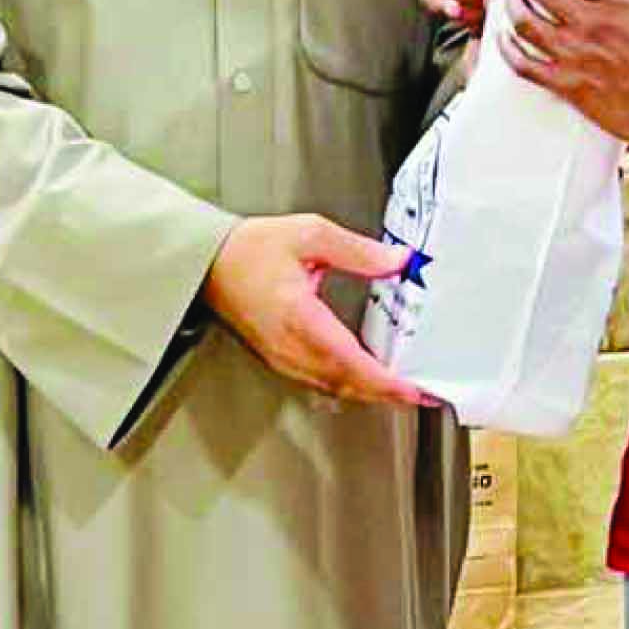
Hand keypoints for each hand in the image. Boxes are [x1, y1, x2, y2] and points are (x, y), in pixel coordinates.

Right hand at [202, 214, 432, 407]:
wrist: (209, 263)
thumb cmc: (250, 249)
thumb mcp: (309, 233)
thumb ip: (358, 250)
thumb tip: (396, 260)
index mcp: (298, 317)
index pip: (348, 360)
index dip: (383, 381)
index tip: (411, 389)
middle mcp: (289, 345)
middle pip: (344, 383)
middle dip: (385, 394)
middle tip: (419, 394)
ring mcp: (281, 357)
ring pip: (331, 388)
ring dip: (367, 393)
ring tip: (399, 390)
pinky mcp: (278, 358)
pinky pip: (317, 382)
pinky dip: (346, 385)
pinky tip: (362, 378)